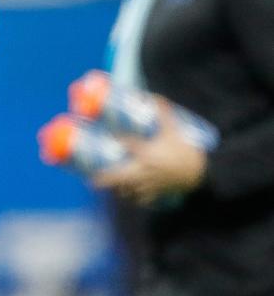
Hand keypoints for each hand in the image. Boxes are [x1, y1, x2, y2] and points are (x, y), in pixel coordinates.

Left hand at [92, 98, 206, 204]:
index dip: (117, 139)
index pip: (127, 144)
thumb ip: (163, 114)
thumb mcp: (174, 131)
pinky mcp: (158, 192)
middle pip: (120, 177)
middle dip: (106, 180)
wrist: (203, 173)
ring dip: (119, 190)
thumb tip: (155, 96)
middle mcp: (144, 170)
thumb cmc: (186, 152)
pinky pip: (143, 200)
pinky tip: (132, 197)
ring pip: (129, 191)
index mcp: (147, 153)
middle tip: (93, 181)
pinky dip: (136, 199)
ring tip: (112, 188)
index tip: (109, 135)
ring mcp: (150, 184)